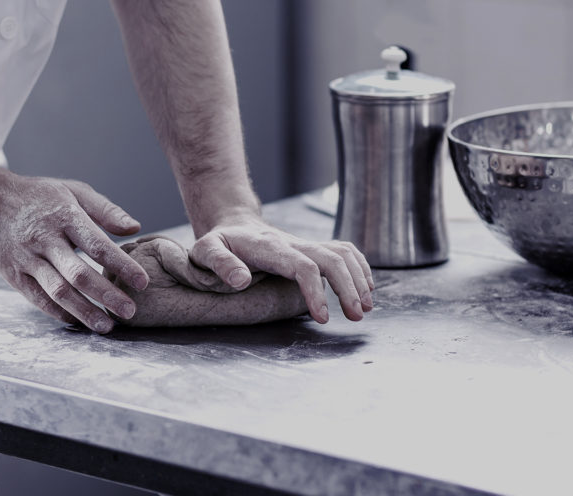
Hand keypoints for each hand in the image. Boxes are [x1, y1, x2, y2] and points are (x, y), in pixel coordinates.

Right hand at [0, 175, 149, 332]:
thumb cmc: (38, 196)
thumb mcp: (73, 191)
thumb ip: (106, 210)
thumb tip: (135, 228)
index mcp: (65, 217)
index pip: (98, 246)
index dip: (122, 266)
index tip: (143, 282)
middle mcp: (46, 240)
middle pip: (79, 274)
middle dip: (107, 296)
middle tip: (130, 312)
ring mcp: (28, 260)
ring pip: (58, 291)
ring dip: (85, 312)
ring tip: (107, 325)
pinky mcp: (14, 275)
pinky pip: (39, 299)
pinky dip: (60, 313)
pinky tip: (79, 321)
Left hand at [189, 215, 373, 323]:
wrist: (233, 224)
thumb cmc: (219, 243)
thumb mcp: (206, 251)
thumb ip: (220, 264)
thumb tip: (241, 280)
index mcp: (270, 248)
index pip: (303, 266)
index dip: (316, 291)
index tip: (323, 317)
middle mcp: (294, 244)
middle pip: (332, 258)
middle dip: (348, 287)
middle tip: (356, 317)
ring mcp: (306, 245)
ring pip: (343, 253)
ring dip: (359, 278)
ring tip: (365, 308)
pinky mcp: (313, 249)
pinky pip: (344, 251)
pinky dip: (360, 267)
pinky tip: (366, 288)